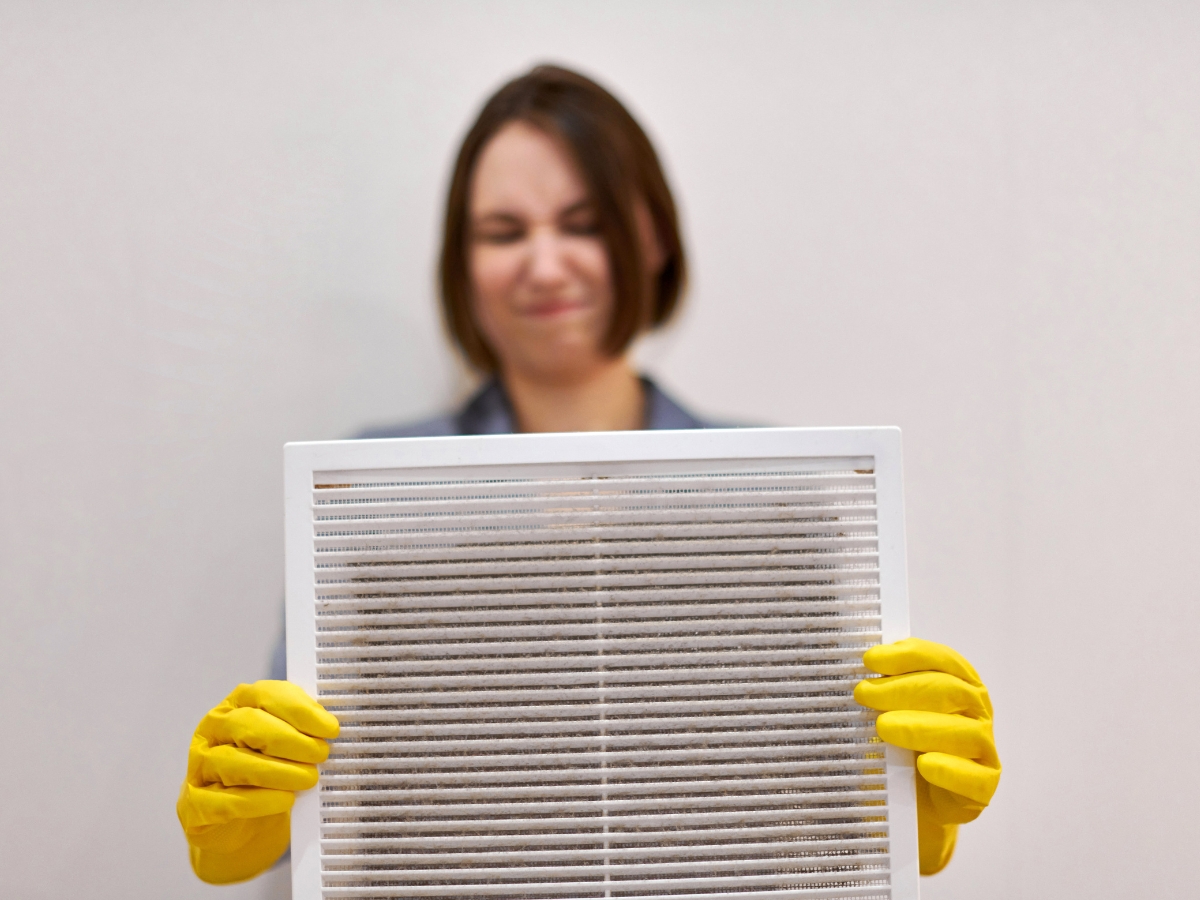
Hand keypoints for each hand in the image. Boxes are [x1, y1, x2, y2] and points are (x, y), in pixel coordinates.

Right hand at [176, 681, 339, 883]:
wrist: (239, 826)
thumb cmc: (267, 774)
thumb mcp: (284, 745)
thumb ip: (302, 729)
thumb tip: (332, 726)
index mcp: (236, 705)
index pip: (266, 695)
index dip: (300, 710)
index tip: (330, 728)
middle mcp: (213, 730)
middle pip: (249, 725)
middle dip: (291, 740)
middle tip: (321, 755)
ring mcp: (199, 766)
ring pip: (235, 762)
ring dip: (278, 771)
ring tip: (308, 779)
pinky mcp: (195, 805)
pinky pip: (226, 801)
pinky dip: (259, 801)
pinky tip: (284, 801)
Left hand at [853, 638, 999, 874]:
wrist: (910, 802)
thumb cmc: (900, 749)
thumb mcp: (887, 713)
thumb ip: (881, 690)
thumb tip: (855, 671)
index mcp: (960, 685)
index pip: (942, 660)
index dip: (907, 655)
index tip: (869, 660)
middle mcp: (976, 714)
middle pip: (952, 691)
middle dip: (904, 688)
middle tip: (865, 693)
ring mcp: (984, 752)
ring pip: (965, 733)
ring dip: (920, 726)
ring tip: (882, 726)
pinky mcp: (983, 789)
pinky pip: (975, 779)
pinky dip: (950, 769)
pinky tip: (923, 764)